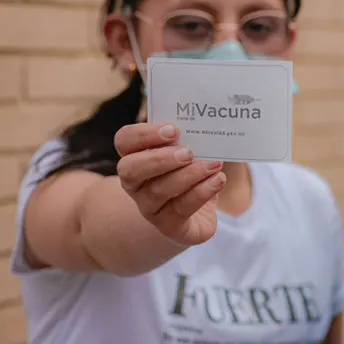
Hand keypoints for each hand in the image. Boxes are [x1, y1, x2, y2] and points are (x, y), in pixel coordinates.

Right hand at [114, 122, 224, 246]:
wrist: (197, 216)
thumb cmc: (191, 174)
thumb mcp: (190, 153)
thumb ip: (193, 137)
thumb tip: (212, 117)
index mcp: (135, 158)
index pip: (124, 141)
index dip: (144, 134)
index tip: (173, 129)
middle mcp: (135, 184)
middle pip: (130, 169)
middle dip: (160, 158)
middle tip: (188, 152)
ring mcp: (149, 207)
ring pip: (159, 190)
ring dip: (189, 175)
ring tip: (214, 164)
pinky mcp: (169, 226)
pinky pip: (181, 209)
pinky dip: (202, 192)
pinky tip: (218, 180)